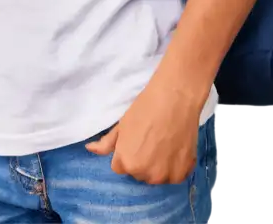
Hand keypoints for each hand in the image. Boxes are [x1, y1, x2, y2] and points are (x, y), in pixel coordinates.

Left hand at [85, 73, 205, 185]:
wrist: (175, 96)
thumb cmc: (145, 106)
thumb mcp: (121, 124)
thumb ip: (106, 143)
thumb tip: (89, 149)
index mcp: (127, 163)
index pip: (122, 167)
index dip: (128, 152)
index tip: (137, 140)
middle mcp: (145, 174)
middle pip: (140, 173)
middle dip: (143, 161)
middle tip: (151, 140)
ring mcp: (165, 175)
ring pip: (158, 176)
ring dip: (160, 166)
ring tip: (165, 143)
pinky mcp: (183, 172)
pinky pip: (175, 176)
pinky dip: (176, 166)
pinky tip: (176, 148)